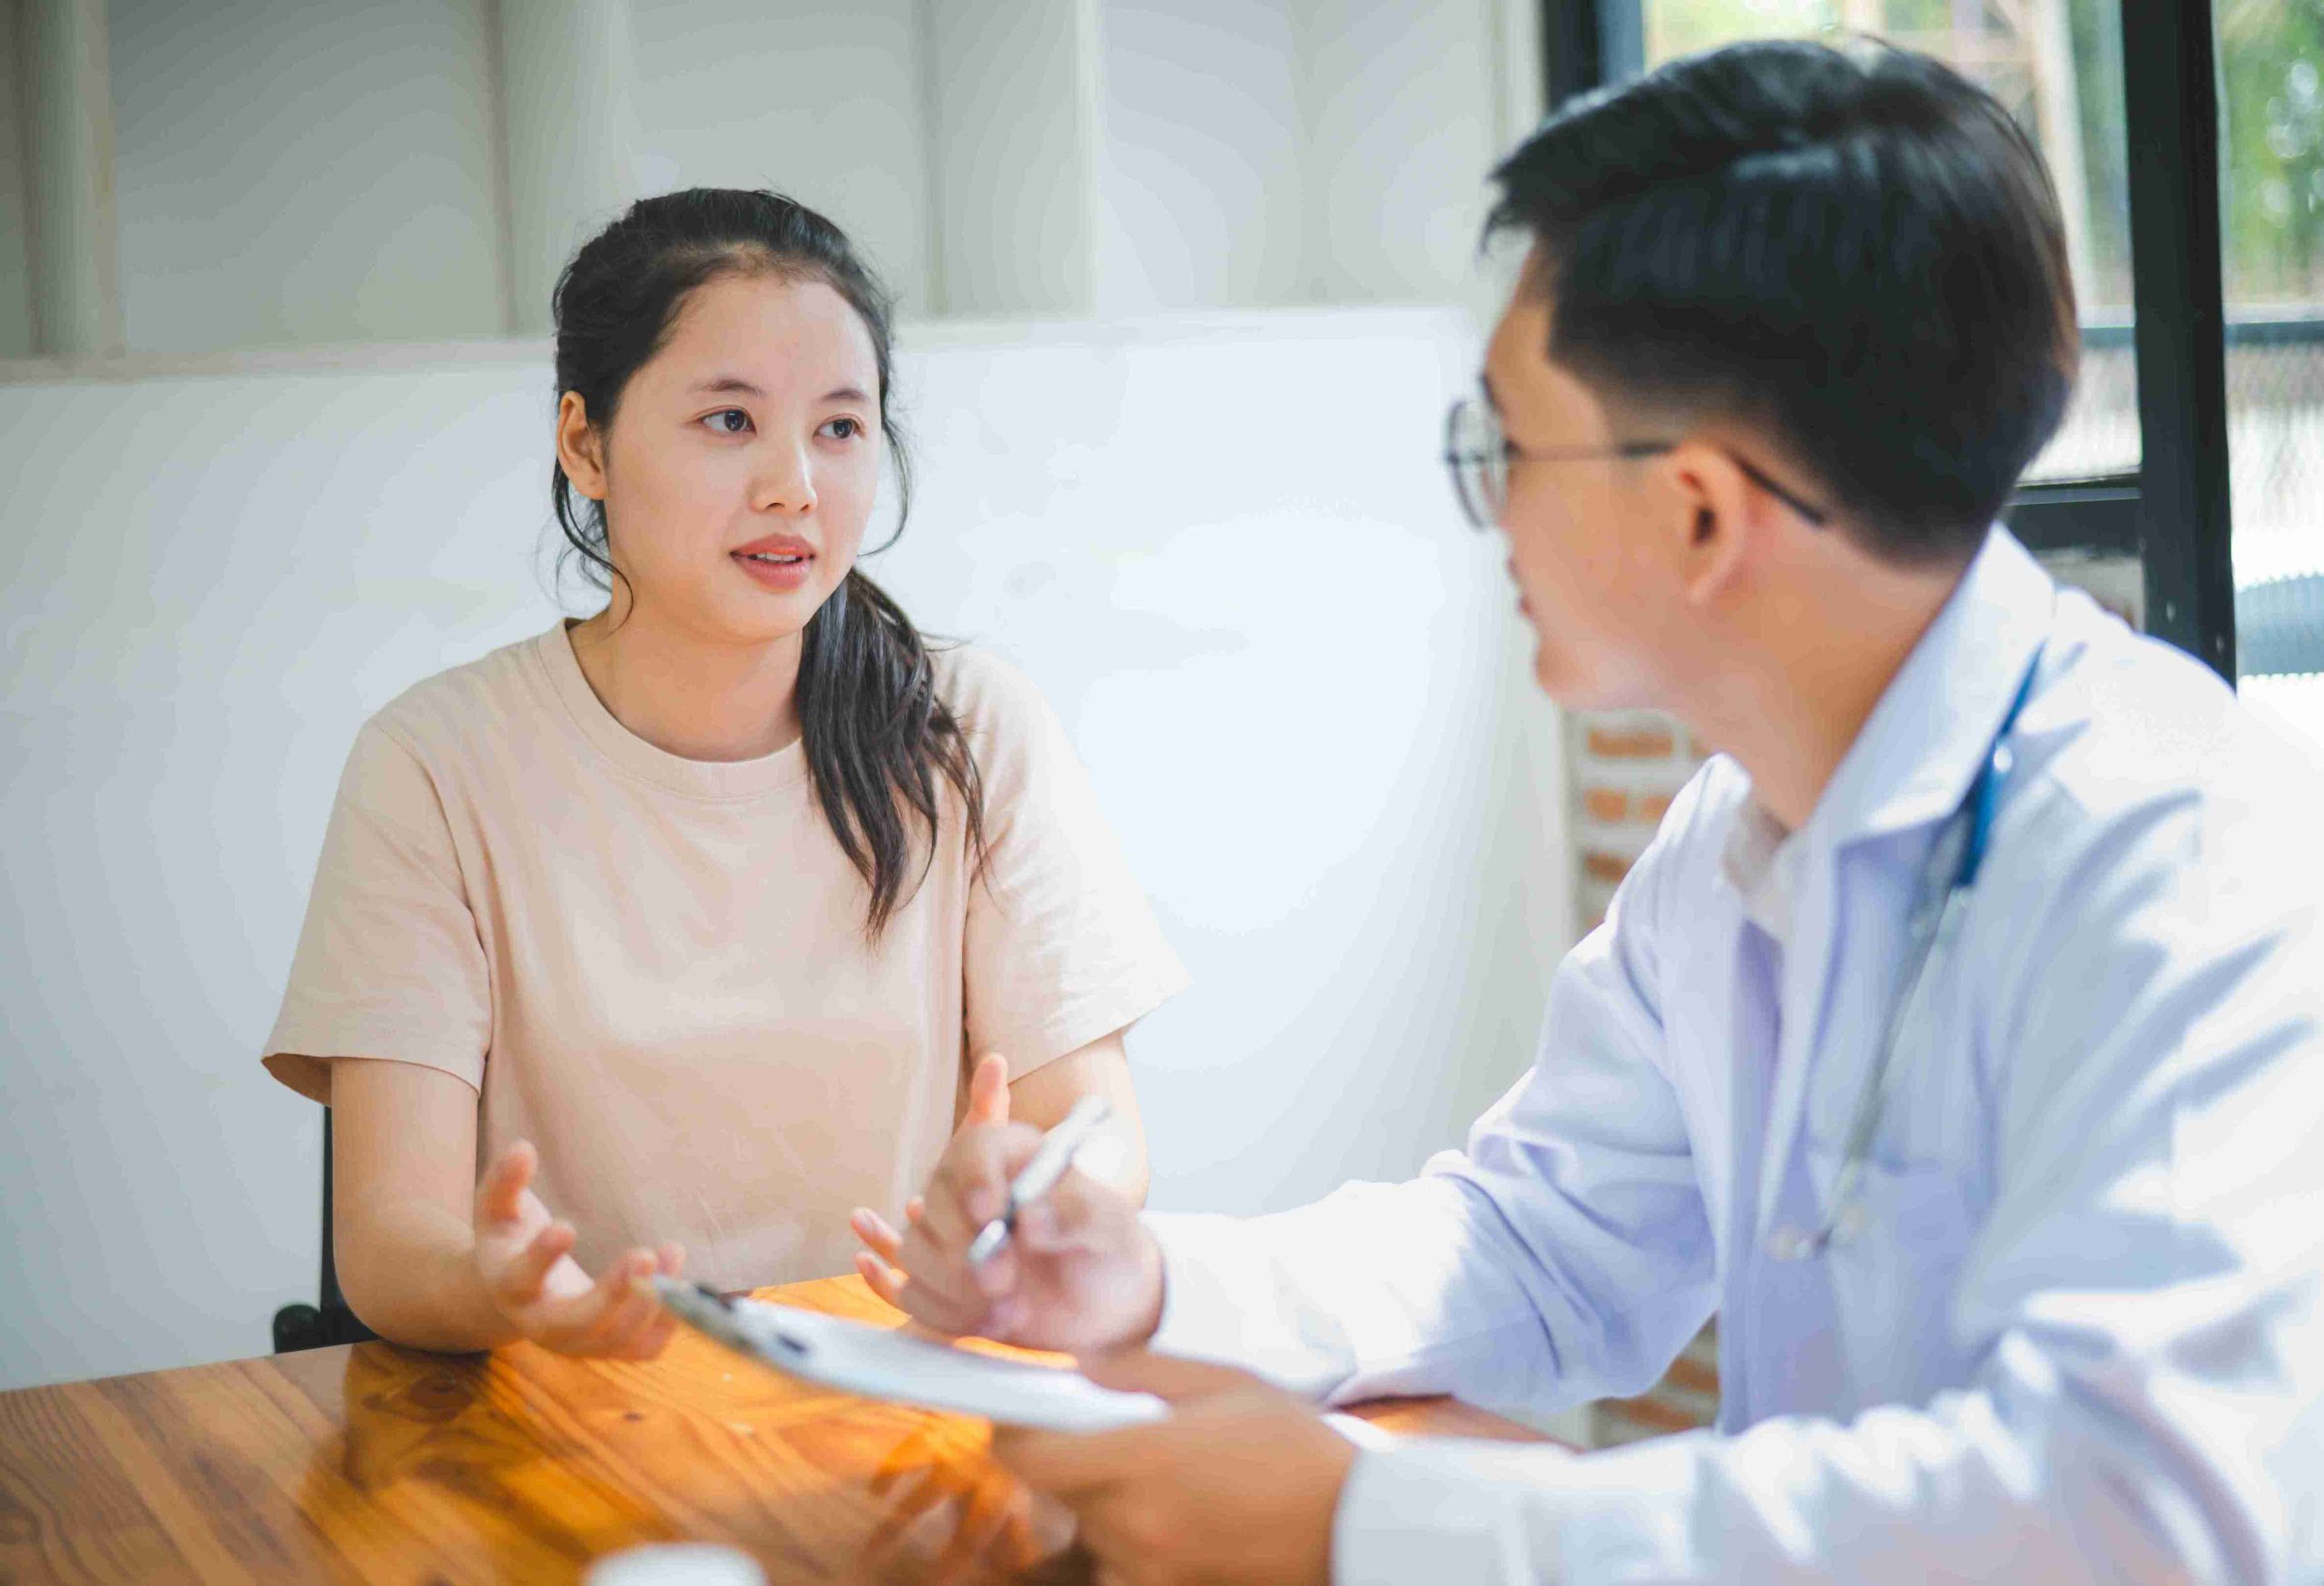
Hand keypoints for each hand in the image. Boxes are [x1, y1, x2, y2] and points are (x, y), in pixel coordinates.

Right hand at [471, 1139, 685, 1358]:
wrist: (517, 1293)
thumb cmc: (510, 1240)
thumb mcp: (497, 1210)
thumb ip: (505, 1182)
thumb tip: (522, 1148)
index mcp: (509, 1287)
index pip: (521, 1279)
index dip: (541, 1257)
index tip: (565, 1227)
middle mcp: (541, 1324)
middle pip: (575, 1323)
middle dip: (612, 1293)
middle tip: (641, 1255)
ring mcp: (578, 1342)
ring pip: (616, 1336)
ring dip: (649, 1301)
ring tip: (671, 1252)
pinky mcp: (610, 1348)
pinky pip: (644, 1348)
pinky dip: (668, 1322)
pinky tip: (683, 1283)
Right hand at [849, 1052, 1163, 1353]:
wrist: (1104, 1305)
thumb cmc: (1108, 1249)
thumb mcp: (1109, 1228)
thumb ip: (1075, 1215)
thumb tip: (1031, 1218)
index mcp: (1014, 1157)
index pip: (973, 1148)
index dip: (975, 1177)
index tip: (990, 1213)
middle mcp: (973, 1188)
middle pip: (933, 1202)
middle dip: (965, 1250)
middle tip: (1005, 1281)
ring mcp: (950, 1234)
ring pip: (914, 1251)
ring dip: (956, 1288)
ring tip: (1012, 1308)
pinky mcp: (939, 1278)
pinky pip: (913, 1293)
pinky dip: (948, 1315)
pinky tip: (994, 1322)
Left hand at [989, 1352, 1355, 1585]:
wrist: (1355, 1525)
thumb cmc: (1295, 1445)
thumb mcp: (1222, 1382)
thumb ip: (1139, 1370)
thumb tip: (1078, 1367)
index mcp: (1139, 1464)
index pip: (1031, 1457)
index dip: (1013, 1433)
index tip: (1018, 1414)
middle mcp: (1133, 1525)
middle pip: (1059, 1494)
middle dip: (1072, 1459)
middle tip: (1112, 1430)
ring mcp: (1150, 1570)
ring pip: (1091, 1531)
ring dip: (1105, 1501)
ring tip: (1163, 1473)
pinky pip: (1124, 1565)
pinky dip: (1134, 1538)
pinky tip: (1180, 1512)